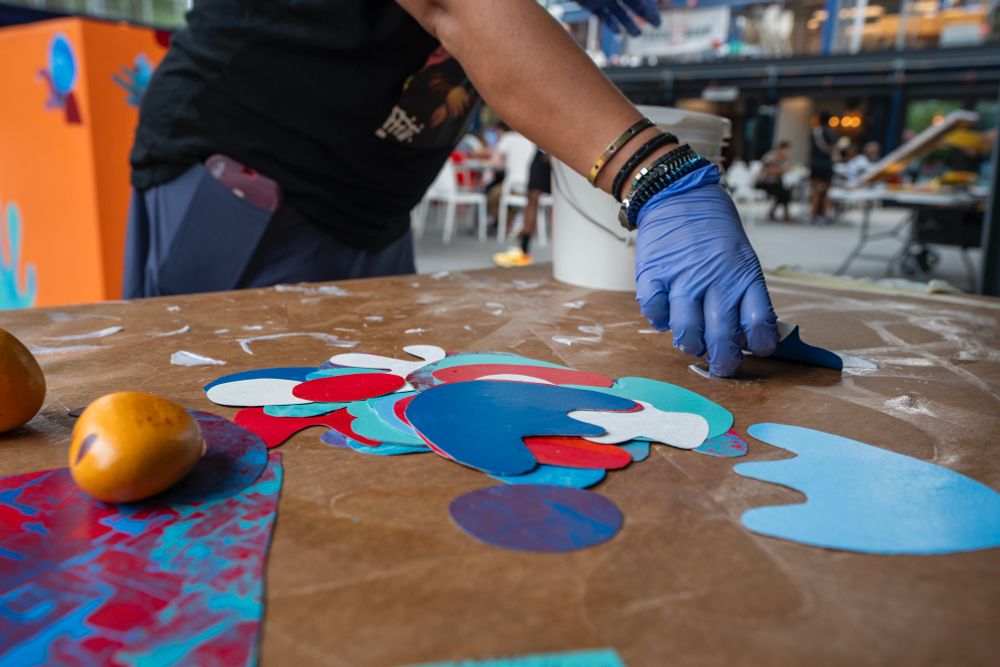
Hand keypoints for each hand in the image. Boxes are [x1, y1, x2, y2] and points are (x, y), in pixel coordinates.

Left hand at [577, 0, 660, 36]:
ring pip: (619, 13)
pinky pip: (603, 16)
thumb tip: (645, 7)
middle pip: (632, 4)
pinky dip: (611, 25)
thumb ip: (632, 1)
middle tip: (655, 26)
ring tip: (637, 34)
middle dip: (643, 15)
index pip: (639, 0)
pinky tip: (619, 33)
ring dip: (628, 23)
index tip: (657, 20)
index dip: (649, 9)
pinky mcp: (591, 5)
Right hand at [634, 166, 778, 376]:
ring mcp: (682, 278)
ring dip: (691, 345)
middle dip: (723, 361)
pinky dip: (660, 320)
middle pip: (722, 336)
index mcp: (744, 274)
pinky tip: (666, 315)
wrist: (679, 195)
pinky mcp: (653, 275)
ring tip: (693, 343)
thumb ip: (744, 293)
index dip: (761, 344)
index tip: (759, 350)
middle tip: (722, 367)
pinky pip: (655, 313)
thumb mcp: (742, 257)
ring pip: (687, 331)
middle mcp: (715, 279)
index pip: (759, 321)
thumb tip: (746, 336)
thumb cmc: (715, 232)